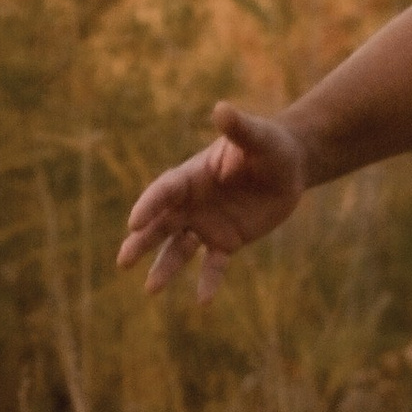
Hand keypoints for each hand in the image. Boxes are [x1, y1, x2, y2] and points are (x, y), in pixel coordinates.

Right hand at [117, 103, 312, 298]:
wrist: (288, 167)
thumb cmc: (269, 145)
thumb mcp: (257, 137)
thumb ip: (238, 128)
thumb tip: (221, 109)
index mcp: (192, 176)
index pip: (164, 191)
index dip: (149, 205)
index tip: (133, 222)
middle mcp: (192, 203)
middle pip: (161, 224)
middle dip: (142, 242)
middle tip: (123, 261)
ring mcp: (206, 224)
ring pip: (179, 249)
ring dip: (165, 268)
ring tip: (151, 290)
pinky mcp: (226, 242)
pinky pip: (213, 265)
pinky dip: (208, 282)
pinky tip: (203, 302)